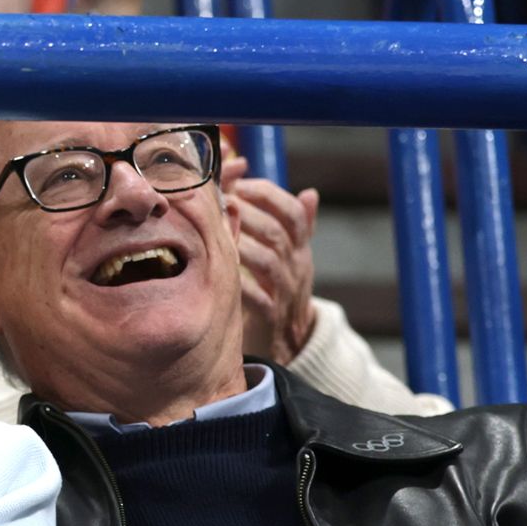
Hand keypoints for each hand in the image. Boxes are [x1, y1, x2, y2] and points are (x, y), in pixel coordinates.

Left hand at [223, 157, 319, 364]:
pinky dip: (239, 284)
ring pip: (266, 260)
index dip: (269, 195)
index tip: (241, 183)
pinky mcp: (270, 317)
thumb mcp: (293, 258)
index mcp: (301, 249)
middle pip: (276, 232)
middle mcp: (296, 267)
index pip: (293, 214)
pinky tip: (219, 273)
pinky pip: (256, 297)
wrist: (290, 342)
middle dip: (247, 213)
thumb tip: (309, 193)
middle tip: (221, 202)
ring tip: (217, 230)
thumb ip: (298, 226)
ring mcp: (285, 292)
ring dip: (240, 242)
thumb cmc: (281, 291)